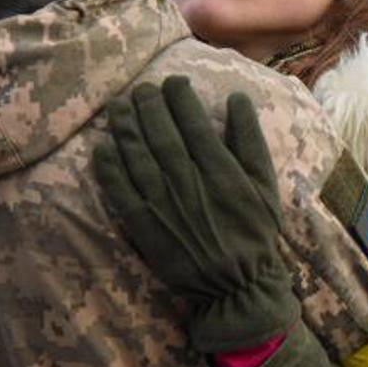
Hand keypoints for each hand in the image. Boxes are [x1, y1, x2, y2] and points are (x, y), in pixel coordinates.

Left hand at [95, 76, 297, 353]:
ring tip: (118, 105)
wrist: (236, 285)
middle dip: (148, 104)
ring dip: (124, 126)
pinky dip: (109, 167)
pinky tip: (103, 147)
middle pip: (160, 133)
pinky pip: (120, 190)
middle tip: (141, 87)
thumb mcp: (265, 184)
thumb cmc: (255, 231)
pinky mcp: (143, 225)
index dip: (179, 97)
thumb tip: (236, 99)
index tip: (173, 81)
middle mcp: (186, 181)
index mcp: (219, 169)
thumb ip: (250, 140)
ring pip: (136, 156)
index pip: (192, 121)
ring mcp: (162, 203)